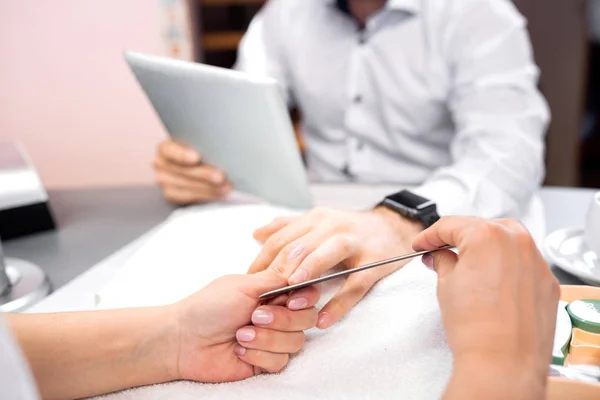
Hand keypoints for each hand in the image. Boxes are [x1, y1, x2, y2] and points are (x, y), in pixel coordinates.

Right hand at [153, 139, 231, 203]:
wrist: (196, 170)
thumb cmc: (201, 152)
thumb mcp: (201, 146)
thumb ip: (206, 147)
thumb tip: (224, 150)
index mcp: (166, 147)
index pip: (169, 150)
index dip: (182, 155)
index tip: (197, 158)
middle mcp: (161, 163)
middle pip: (181, 170)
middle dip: (204, 174)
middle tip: (221, 177)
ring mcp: (164, 180)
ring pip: (186, 186)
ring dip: (209, 188)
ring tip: (226, 187)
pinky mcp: (171, 194)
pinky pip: (188, 197)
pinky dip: (206, 195)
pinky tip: (219, 193)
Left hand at [172, 269, 318, 382]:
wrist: (184, 340)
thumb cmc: (209, 307)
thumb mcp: (245, 285)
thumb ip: (279, 275)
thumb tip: (302, 251)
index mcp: (273, 292)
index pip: (307, 292)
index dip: (306, 298)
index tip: (292, 301)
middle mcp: (277, 314)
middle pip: (307, 318)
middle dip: (282, 319)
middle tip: (255, 316)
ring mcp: (273, 338)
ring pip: (295, 342)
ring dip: (266, 338)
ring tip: (241, 334)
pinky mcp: (266, 361)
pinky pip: (280, 361)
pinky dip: (258, 354)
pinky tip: (238, 349)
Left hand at [248, 206, 422, 328]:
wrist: (394, 226)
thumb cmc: (350, 229)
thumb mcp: (319, 222)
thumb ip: (288, 227)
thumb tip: (256, 234)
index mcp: (315, 219)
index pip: (281, 239)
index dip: (261, 261)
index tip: (246, 282)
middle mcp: (332, 226)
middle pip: (299, 246)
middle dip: (278, 269)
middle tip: (259, 294)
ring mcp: (355, 244)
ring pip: (326, 255)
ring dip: (306, 272)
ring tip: (289, 294)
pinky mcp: (374, 264)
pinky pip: (354, 285)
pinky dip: (339, 303)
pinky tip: (323, 319)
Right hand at [413, 217, 558, 398]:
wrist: (502, 363)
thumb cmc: (476, 328)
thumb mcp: (446, 286)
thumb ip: (443, 262)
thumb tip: (441, 257)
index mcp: (487, 236)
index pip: (451, 225)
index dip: (430, 235)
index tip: (423, 244)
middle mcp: (517, 243)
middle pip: (482, 228)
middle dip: (460, 237)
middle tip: (441, 252)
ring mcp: (537, 262)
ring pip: (508, 241)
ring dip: (487, 248)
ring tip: (469, 265)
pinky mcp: (548, 283)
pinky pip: (525, 264)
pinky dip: (508, 267)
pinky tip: (494, 283)